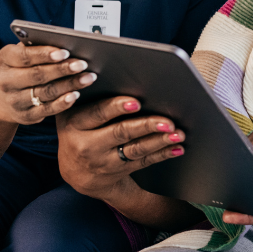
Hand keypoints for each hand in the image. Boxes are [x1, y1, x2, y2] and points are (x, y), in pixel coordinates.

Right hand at [0, 43, 95, 124]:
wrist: (1, 98)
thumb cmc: (20, 68)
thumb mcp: (21, 53)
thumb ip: (38, 46)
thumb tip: (66, 40)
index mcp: (4, 59)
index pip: (24, 56)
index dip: (45, 54)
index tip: (65, 52)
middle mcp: (6, 81)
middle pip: (37, 75)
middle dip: (62, 69)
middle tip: (83, 64)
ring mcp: (15, 101)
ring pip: (45, 92)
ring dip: (69, 85)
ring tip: (88, 77)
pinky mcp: (26, 116)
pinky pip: (47, 110)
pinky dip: (62, 103)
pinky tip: (76, 94)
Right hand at [56, 96, 185, 201]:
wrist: (75, 173)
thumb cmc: (79, 132)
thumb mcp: (74, 117)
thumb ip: (91, 101)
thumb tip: (125, 78)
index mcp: (75, 124)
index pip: (97, 113)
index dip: (116, 107)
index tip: (136, 103)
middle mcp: (87, 145)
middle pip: (120, 132)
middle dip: (146, 126)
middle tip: (167, 121)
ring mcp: (103, 161)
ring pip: (135, 149)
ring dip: (160, 141)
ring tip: (178, 134)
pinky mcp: (119, 171)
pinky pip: (143, 162)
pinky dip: (162, 154)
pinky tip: (177, 148)